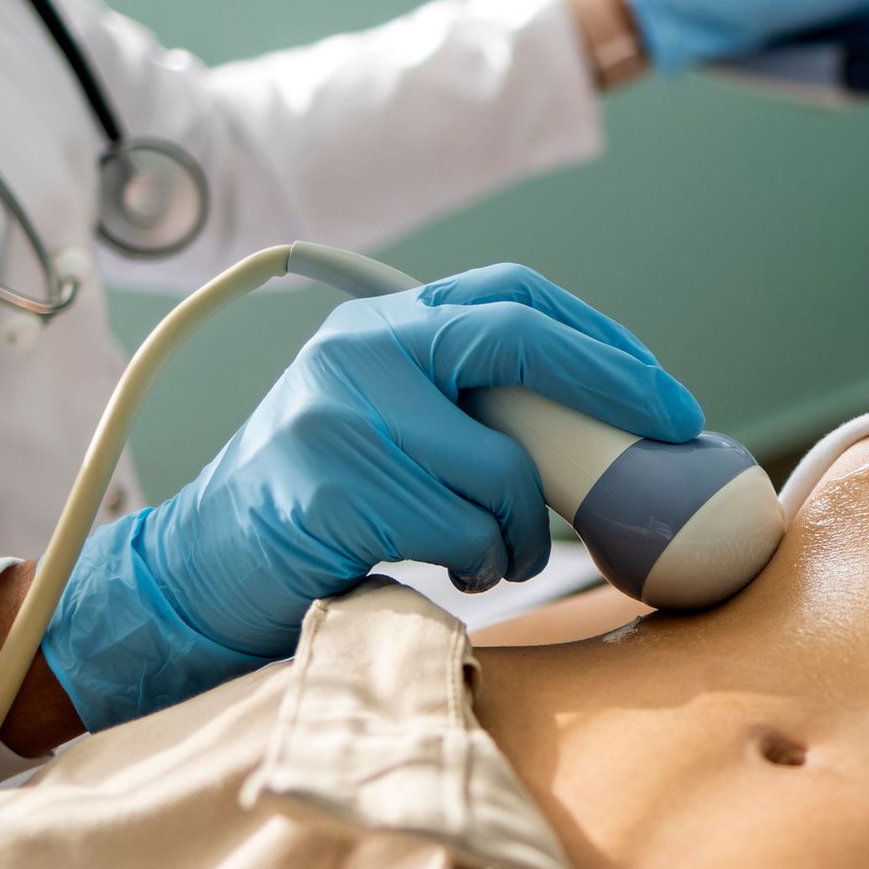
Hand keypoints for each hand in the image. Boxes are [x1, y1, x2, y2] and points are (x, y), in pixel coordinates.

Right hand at [41, 265, 701, 728]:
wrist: (200, 573)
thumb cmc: (322, 508)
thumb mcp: (386, 420)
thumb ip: (468, 400)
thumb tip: (611, 418)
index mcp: (380, 324)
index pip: (512, 294)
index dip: (600, 339)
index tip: (662, 391)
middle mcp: (358, 350)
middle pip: (517, 342)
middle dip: (611, 389)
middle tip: (667, 437)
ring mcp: (339, 415)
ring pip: (501, 466)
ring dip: (525, 528)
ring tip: (497, 552)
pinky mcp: (332, 489)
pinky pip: (461, 529)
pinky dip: (480, 562)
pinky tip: (451, 568)